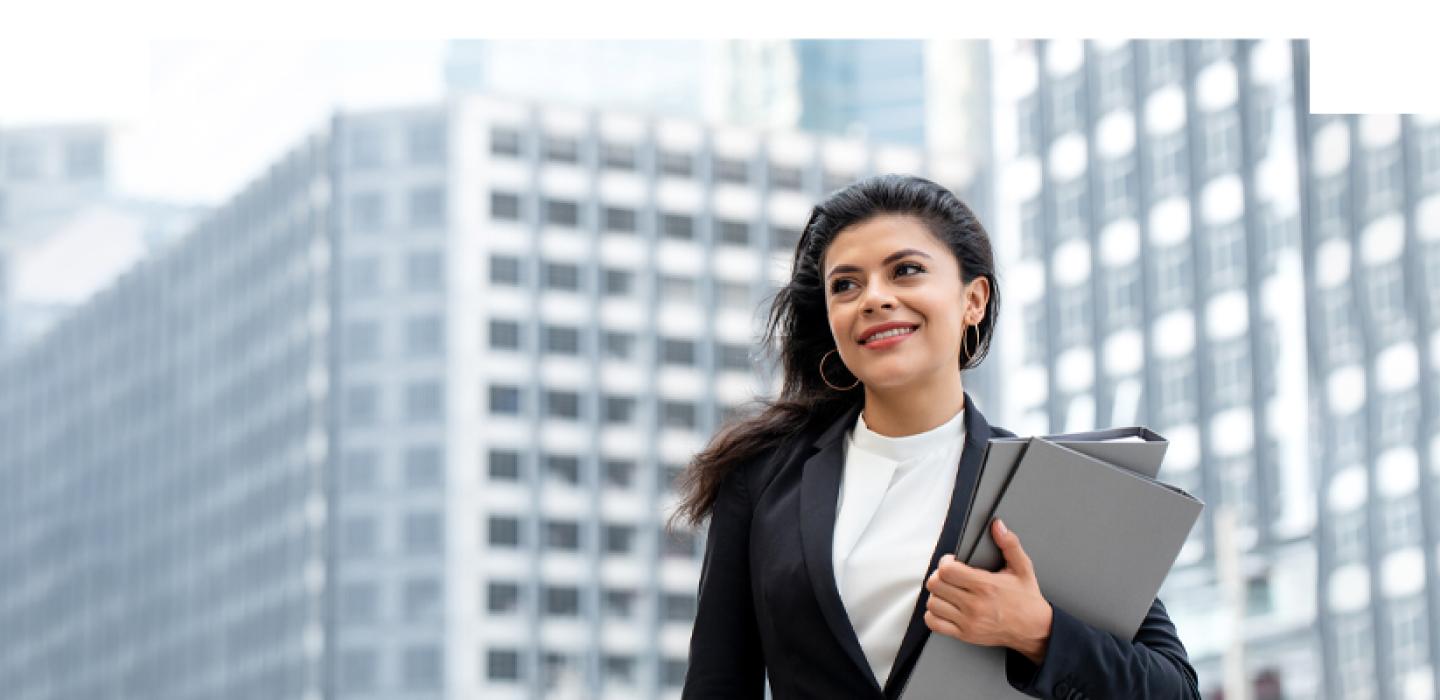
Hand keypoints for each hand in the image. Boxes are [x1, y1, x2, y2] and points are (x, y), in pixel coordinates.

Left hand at [923, 518, 1053, 664]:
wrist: (1035, 629)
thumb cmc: (1027, 599)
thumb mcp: (1023, 568)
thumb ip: (1009, 544)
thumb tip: (998, 526)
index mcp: (986, 586)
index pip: (947, 571)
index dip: (945, 562)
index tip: (951, 562)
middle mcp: (975, 605)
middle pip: (936, 585)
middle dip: (938, 576)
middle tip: (948, 575)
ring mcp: (968, 622)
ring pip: (933, 603)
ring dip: (937, 594)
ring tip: (948, 591)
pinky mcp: (965, 635)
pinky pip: (934, 623)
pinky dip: (934, 614)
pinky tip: (945, 607)